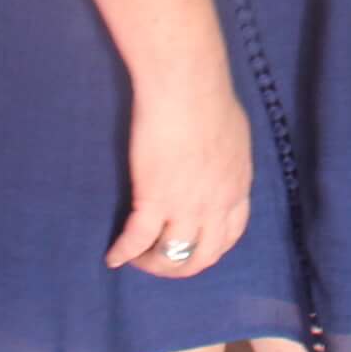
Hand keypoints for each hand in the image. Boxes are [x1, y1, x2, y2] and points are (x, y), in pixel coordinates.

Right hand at [110, 72, 251, 281]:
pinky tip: (113, 257)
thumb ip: (228, 157)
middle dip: (180, 266)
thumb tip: (219, 160)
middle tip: (160, 261)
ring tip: (135, 259)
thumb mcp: (234, 134)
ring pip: (171, 256)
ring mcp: (186, 206)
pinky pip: (137, 240)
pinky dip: (124, 253)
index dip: (210, 248)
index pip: (230, 235)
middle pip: (202, 255)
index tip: (193, 248)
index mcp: (237, 187)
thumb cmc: (208, 96)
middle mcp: (216, 205)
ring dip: (152, 264)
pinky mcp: (154, 199)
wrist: (186, 85)